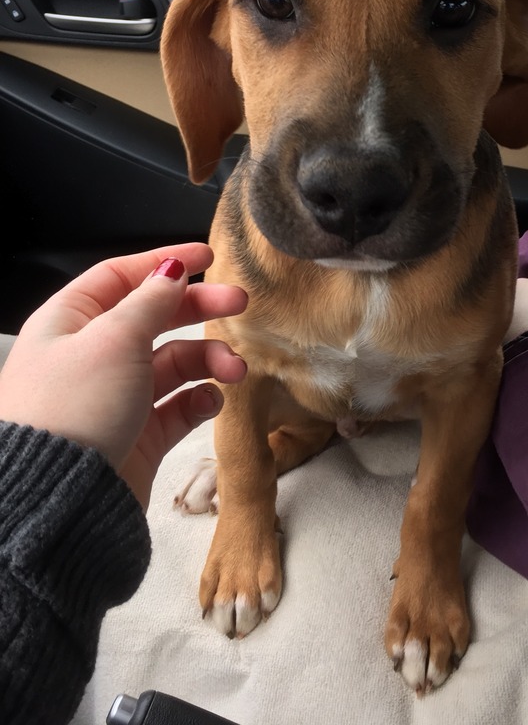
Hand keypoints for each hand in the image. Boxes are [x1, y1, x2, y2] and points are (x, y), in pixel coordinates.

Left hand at [0, 243, 247, 508]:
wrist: (57, 501)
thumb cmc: (70, 411)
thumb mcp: (114, 339)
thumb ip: (150, 301)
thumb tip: (171, 270)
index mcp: (69, 322)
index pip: (120, 277)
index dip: (164, 264)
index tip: (207, 256)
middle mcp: (91, 356)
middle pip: (154, 318)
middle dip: (198, 309)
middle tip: (239, 302)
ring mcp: (115, 398)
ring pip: (173, 364)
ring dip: (208, 361)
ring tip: (234, 370)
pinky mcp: (136, 436)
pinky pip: (178, 408)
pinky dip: (200, 401)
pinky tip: (213, 400)